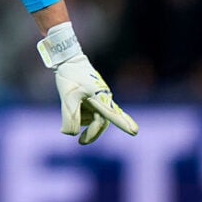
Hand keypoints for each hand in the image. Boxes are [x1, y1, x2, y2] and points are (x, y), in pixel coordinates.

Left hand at [37, 22, 137, 143]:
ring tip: (69, 104)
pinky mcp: (96, 95)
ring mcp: (101, 96)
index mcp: (100, 98)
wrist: (67, 59)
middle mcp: (104, 98)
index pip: (111, 115)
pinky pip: (94, 110)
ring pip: (94, 116)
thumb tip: (71, 135)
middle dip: (92, 132)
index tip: (134, 132)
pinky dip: (83, 113)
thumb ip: (70, 117)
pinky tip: (80, 108)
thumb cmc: (69, 77)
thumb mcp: (66, 98)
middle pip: (101, 122)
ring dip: (83, 118)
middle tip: (81, 142)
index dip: (122, 123)